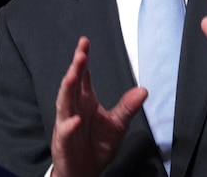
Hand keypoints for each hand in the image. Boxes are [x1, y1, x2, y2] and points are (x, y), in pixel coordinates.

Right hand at [51, 37, 147, 176]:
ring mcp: (66, 124)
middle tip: (80, 53)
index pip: (82, 76)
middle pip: (72, 85)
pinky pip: (65, 132)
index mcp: (85, 101)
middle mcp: (73, 109)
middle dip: (75, 68)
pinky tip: (75, 120)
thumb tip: (143, 90)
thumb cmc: (97, 145)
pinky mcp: (64, 142)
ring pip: (64, 103)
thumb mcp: (118, 124)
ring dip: (67, 89)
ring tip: (72, 75)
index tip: (85, 42)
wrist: (84, 172)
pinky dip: (69, 125)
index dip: (82, 59)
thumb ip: (128, 107)